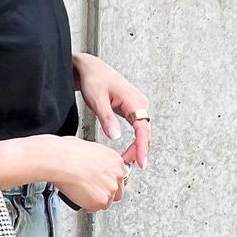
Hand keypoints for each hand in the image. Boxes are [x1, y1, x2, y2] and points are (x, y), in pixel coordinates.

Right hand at [45, 136, 129, 211]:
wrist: (62, 161)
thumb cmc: (70, 153)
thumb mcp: (92, 151)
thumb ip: (100, 163)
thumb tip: (95, 168)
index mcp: (116, 161)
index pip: (119, 177)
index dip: (108, 182)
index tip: (101, 184)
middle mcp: (117, 175)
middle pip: (117, 192)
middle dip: (105, 193)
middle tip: (93, 193)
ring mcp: (110, 189)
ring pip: (107, 202)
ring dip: (96, 201)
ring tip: (84, 196)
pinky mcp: (101, 201)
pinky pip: (95, 209)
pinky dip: (87, 207)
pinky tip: (79, 199)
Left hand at [73, 52, 150, 170]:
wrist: (92, 69)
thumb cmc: (94, 81)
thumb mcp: (97, 100)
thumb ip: (106, 119)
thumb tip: (115, 137)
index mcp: (134, 101)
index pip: (142, 129)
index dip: (142, 147)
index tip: (141, 163)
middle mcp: (140, 103)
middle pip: (145, 133)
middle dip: (139, 151)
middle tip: (127, 167)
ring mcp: (138, 106)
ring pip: (142, 132)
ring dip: (137, 148)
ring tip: (126, 163)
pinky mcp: (133, 110)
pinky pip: (137, 129)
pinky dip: (134, 142)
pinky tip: (128, 153)